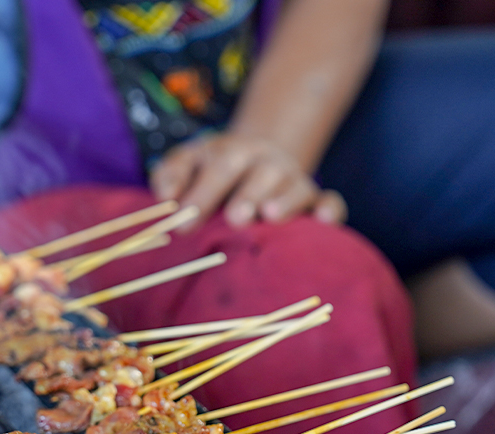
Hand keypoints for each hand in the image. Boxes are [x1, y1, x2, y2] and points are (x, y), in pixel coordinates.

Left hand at [150, 133, 346, 229]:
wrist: (257, 155)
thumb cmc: (213, 168)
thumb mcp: (188, 161)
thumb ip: (171, 174)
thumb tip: (164, 198)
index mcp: (233, 152)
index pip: (218, 167)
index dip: (202, 192)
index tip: (185, 220)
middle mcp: (266, 163)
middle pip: (260, 174)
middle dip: (248, 195)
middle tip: (236, 217)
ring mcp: (293, 181)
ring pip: (296, 187)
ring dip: (286, 201)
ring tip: (271, 217)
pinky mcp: (315, 199)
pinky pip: (330, 202)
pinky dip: (330, 210)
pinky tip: (324, 222)